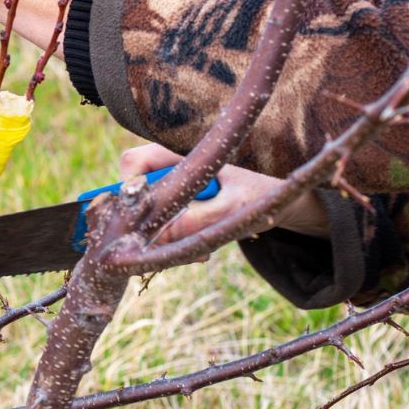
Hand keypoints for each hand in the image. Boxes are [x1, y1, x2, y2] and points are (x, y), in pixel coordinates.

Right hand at [118, 143, 330, 244]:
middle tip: (171, 247)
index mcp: (178, 156)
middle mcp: (168, 174)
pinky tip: (201, 252)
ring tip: (200, 252)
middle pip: (135, 198)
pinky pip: (162, 233)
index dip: (127, 187)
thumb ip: (197, 219)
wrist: (281, 203)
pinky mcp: (176, 213)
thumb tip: (159, 237)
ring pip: (147, 221)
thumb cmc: (260, 194)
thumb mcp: (233, 208)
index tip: (139, 217)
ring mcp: (171, 194)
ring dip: (167, 243)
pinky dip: (177, 247)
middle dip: (150, 227)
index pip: (133, 161)